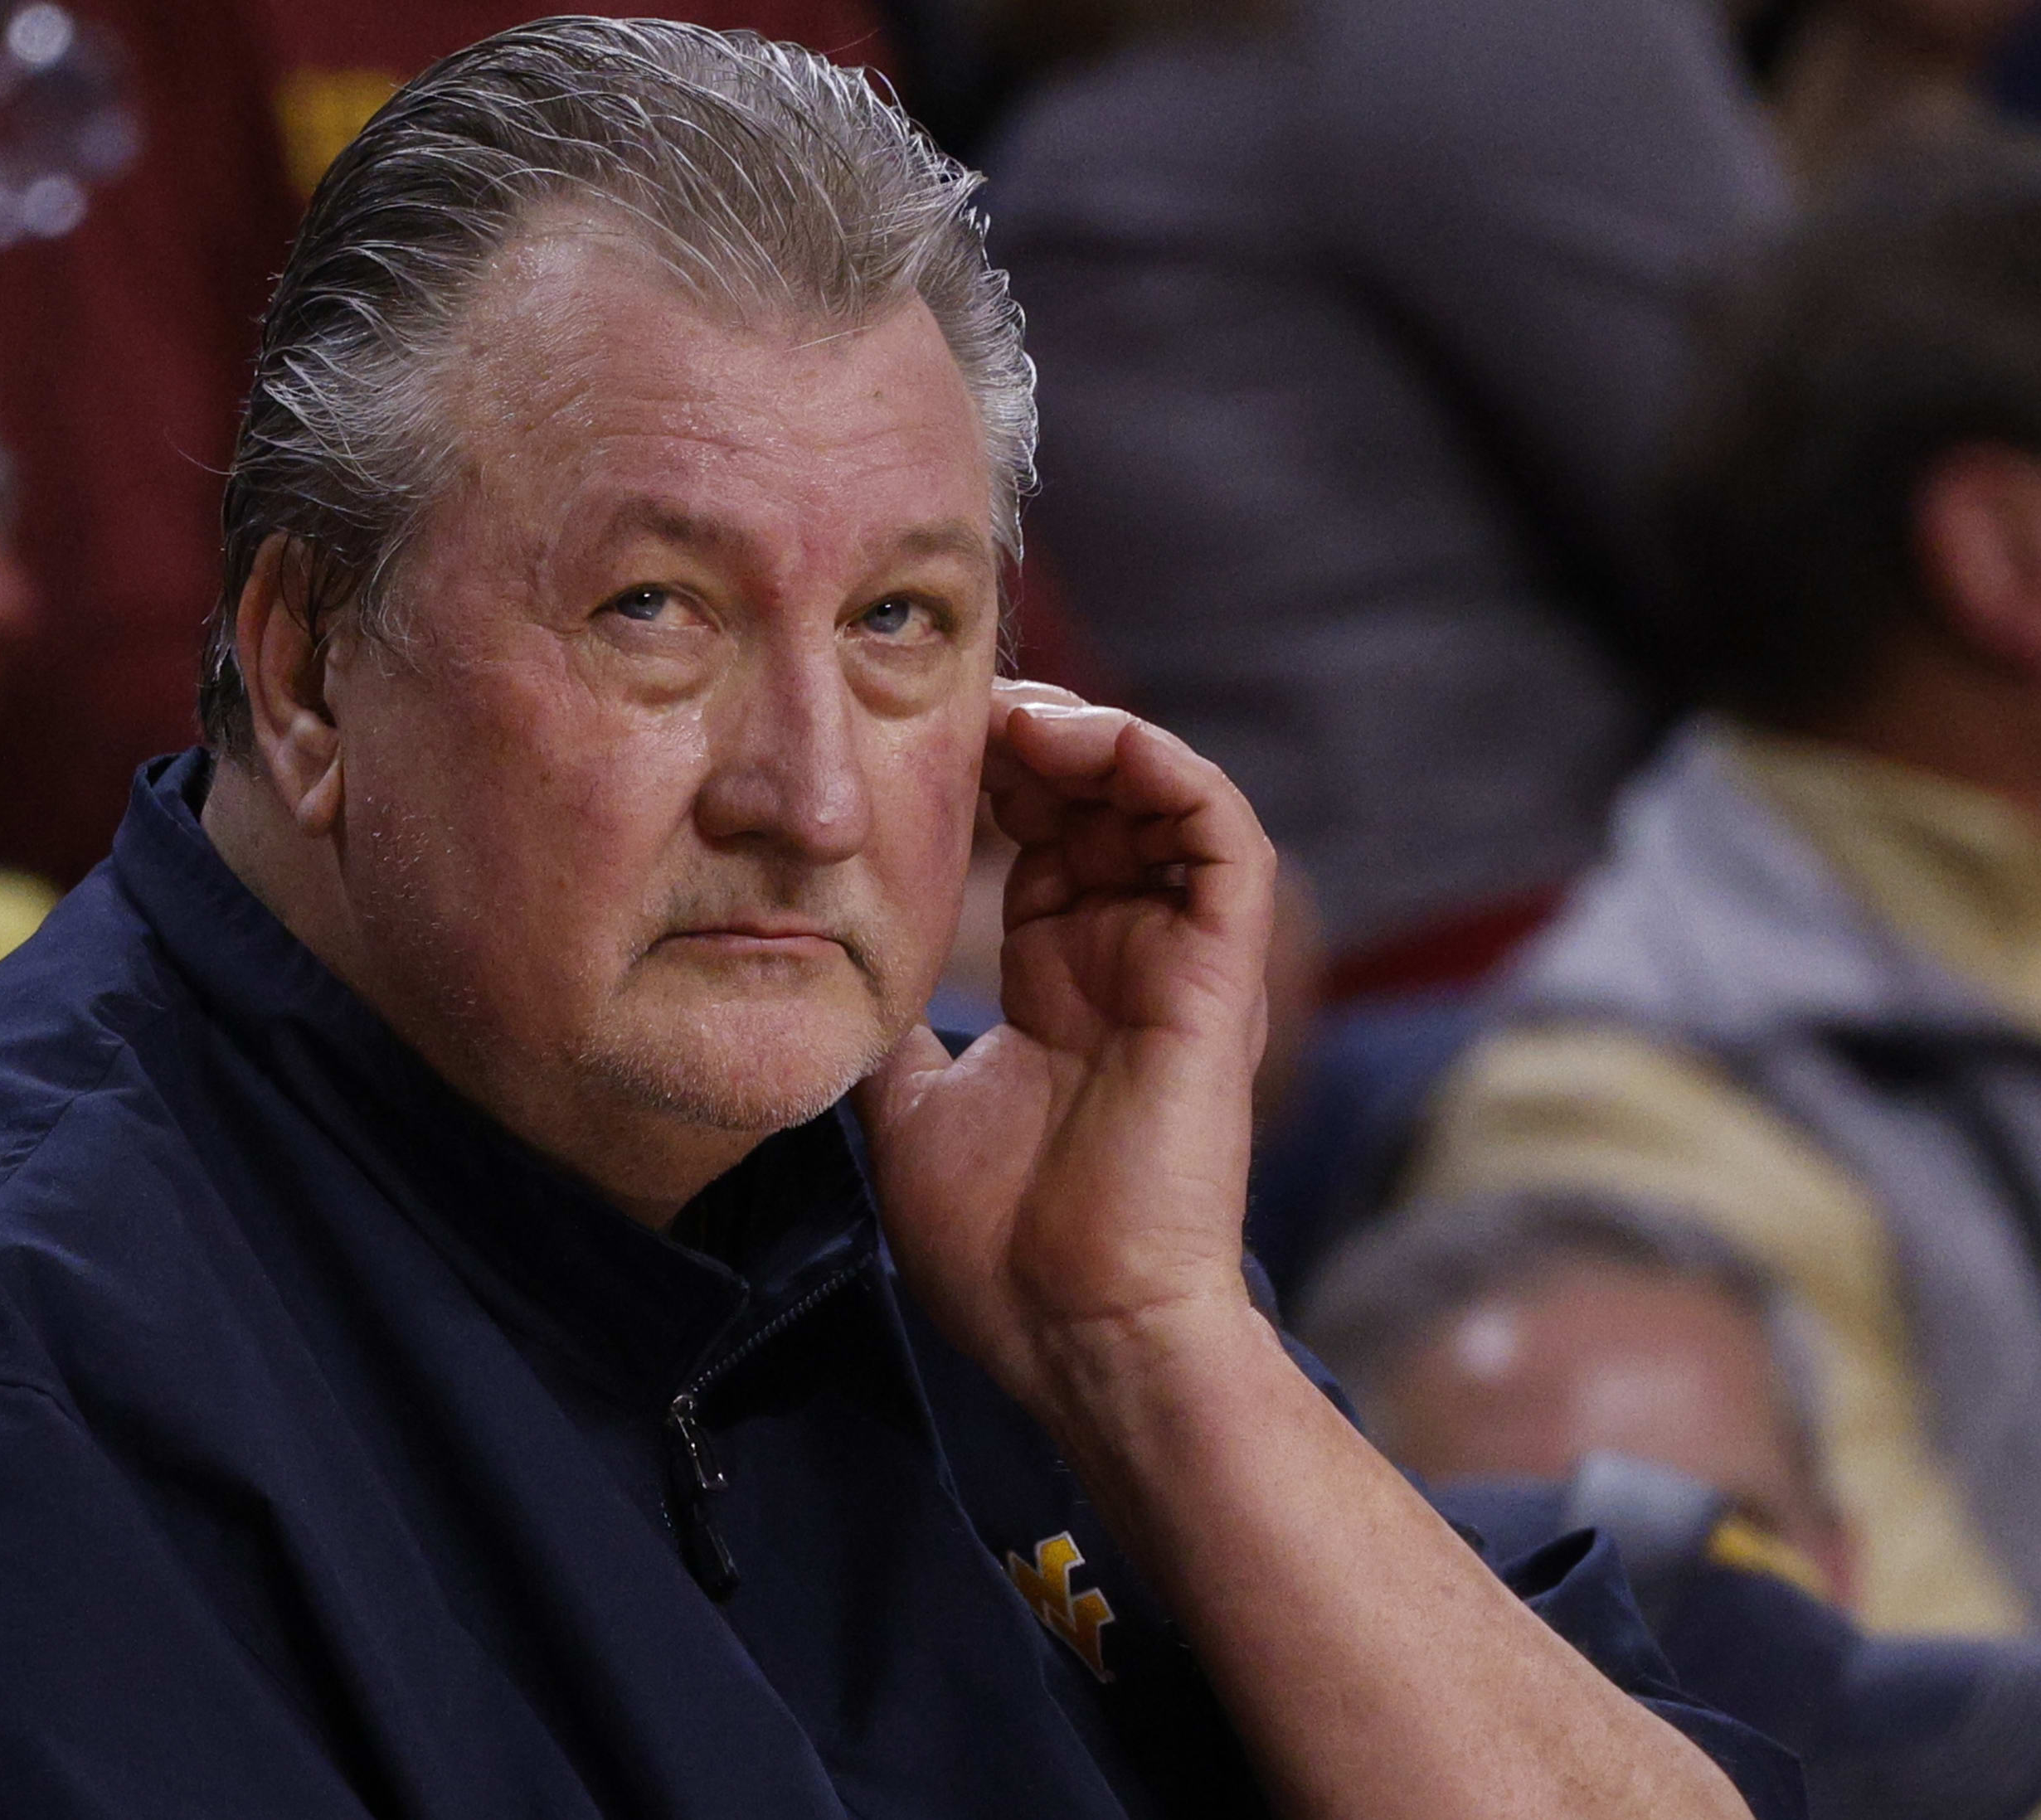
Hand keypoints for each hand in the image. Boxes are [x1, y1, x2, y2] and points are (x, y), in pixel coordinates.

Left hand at [852, 681, 1276, 1405]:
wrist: (1075, 1334)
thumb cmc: (1002, 1253)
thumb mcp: (909, 1109)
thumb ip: (888, 1033)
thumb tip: (816, 972)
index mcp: (1064, 983)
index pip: (1042, 839)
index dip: (986, 777)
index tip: (908, 743)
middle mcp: (1127, 958)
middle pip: (1098, 799)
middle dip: (1030, 737)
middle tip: (954, 706)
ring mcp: (1178, 962)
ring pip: (1164, 797)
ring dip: (1092, 737)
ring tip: (1011, 717)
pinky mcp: (1219, 974)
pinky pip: (1223, 835)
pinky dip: (1160, 769)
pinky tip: (1076, 744)